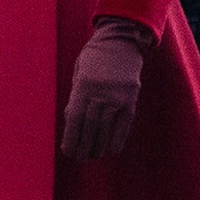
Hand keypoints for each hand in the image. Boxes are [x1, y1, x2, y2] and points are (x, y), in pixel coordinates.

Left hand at [61, 18, 151, 158]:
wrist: (121, 41)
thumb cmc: (95, 57)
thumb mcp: (79, 73)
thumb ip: (76, 97)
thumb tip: (71, 122)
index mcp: (84, 86)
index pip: (75, 120)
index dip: (71, 139)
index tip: (68, 152)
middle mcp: (101, 94)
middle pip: (89, 129)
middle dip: (82, 147)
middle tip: (79, 158)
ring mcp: (118, 98)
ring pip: (106, 131)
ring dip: (98, 147)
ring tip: (92, 155)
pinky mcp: (131, 100)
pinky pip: (123, 126)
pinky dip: (116, 140)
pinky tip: (110, 149)